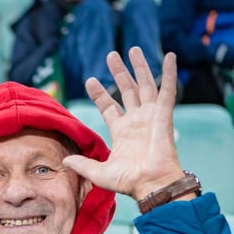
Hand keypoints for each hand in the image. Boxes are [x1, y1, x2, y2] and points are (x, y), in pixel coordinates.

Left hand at [62, 47, 185, 200]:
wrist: (150, 185)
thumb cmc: (128, 182)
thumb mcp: (98, 172)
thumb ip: (82, 164)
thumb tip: (64, 160)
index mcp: (122, 132)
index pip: (109, 106)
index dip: (100, 94)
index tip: (90, 80)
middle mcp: (136, 121)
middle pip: (127, 90)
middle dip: (119, 72)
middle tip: (111, 55)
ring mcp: (150, 116)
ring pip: (145, 85)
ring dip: (140, 67)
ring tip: (132, 48)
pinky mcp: (163, 115)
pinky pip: (168, 90)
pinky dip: (169, 73)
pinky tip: (169, 56)